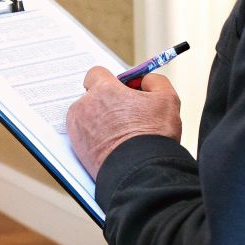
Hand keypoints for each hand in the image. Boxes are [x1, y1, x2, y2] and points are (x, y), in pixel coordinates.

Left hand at [66, 67, 181, 176]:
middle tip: (124, 114)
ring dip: (98, 120)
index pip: (97, 73)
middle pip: (91, 96)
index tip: (121, 90)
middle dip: (104, 102)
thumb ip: (155, 81)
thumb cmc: (152, 138)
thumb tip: (146, 80)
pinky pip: (83, 135)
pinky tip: (111, 145)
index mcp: (104, 90)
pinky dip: (93, 138)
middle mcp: (85, 106)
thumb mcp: (168, 100)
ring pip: (86, 116)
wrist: (140, 171)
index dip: (110, 81)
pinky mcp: (76, 147)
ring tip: (119, 133)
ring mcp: (77, 128)